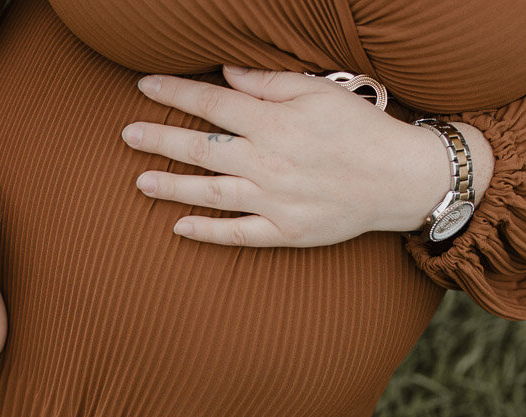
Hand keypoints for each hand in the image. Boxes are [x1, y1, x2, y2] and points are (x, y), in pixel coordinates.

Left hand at [120, 65, 467, 247]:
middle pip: (201, 148)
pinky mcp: (285, 231)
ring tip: (140, 181)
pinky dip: (207, 233)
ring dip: (172, 187)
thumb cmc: (360, 129)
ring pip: (211, 192)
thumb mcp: (318, 92)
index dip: (175, 93)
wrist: (399, 178)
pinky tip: (178, 228)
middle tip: (126, 134)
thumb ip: (268, 84)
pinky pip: (238, 234)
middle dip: (160, 139)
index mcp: (274, 122)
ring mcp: (274, 200)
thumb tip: (224, 73)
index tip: (143, 86)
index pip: (213, 104)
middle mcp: (268, 161)